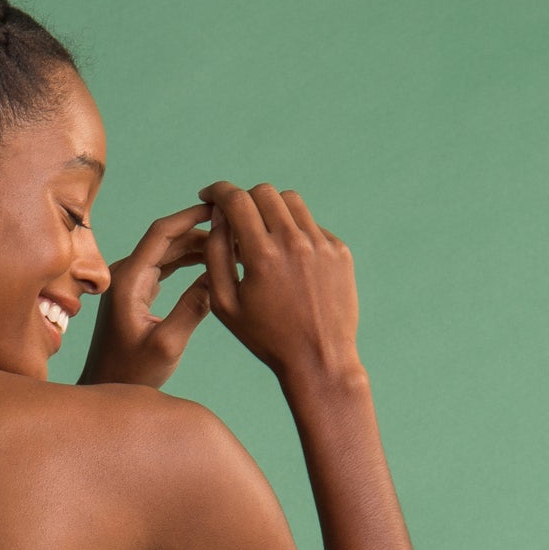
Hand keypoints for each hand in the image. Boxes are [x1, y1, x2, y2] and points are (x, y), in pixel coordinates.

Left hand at [78, 204, 213, 389]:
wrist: (105, 389)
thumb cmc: (131, 374)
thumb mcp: (167, 344)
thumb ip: (193, 308)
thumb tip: (219, 276)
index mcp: (129, 280)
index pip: (162, 232)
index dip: (191, 216)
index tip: (219, 207)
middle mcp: (126, 274)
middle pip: (167, 238)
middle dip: (201, 230)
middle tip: (234, 229)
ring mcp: (129, 283)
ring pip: (167, 251)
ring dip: (196, 246)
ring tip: (230, 246)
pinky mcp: (135, 294)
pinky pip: (164, 267)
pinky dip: (187, 262)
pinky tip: (211, 263)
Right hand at [198, 181, 360, 382]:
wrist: (319, 358)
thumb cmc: (266, 337)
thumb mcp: (225, 303)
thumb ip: (216, 254)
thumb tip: (218, 217)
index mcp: (261, 255)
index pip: (236, 200)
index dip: (217, 191)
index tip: (209, 194)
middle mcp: (293, 241)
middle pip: (264, 192)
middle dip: (244, 200)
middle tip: (236, 220)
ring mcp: (321, 243)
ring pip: (291, 201)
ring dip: (270, 210)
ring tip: (263, 238)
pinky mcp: (339, 250)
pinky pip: (311, 225)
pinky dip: (294, 232)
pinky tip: (288, 261)